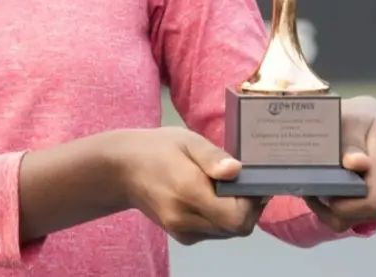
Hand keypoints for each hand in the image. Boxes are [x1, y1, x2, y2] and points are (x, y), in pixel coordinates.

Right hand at [115, 127, 266, 245]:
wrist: (122, 170)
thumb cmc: (157, 148)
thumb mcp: (186, 139)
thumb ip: (212, 156)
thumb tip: (237, 170)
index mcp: (188, 191)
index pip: (236, 216)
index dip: (252, 202)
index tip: (253, 182)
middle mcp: (185, 218)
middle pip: (236, 228)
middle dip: (249, 208)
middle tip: (245, 184)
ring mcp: (182, 231)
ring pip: (228, 232)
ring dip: (236, 214)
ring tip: (227, 188)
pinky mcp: (181, 236)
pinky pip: (215, 233)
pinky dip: (222, 219)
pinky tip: (213, 198)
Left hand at [304, 95, 375, 232]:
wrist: (364, 117)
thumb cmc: (352, 115)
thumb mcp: (348, 119)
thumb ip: (350, 141)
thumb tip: (356, 163)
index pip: (374, 199)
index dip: (348, 206)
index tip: (322, 195)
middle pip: (366, 214)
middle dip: (335, 211)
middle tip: (309, 192)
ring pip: (359, 219)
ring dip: (333, 212)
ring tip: (310, 192)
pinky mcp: (373, 197)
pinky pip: (356, 215)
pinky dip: (335, 210)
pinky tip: (317, 194)